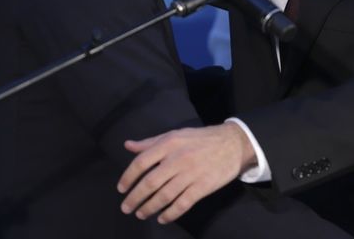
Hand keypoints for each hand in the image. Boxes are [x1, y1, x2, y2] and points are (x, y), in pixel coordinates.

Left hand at [118, 122, 255, 223]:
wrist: (232, 144)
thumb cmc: (200, 139)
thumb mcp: (174, 135)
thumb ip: (150, 142)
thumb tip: (127, 145)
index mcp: (168, 144)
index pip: (141, 162)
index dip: (128, 177)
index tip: (121, 189)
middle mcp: (177, 159)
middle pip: (150, 182)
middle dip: (135, 198)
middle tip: (126, 208)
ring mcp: (190, 174)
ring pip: (164, 196)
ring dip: (149, 208)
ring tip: (141, 214)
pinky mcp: (202, 187)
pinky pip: (182, 204)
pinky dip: (170, 214)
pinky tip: (162, 218)